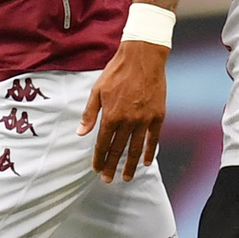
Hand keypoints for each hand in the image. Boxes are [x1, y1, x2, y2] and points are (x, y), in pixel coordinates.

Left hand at [77, 39, 168, 182]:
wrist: (142, 57)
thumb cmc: (117, 71)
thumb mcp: (97, 90)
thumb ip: (89, 113)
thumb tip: (80, 133)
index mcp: (110, 115)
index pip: (102, 143)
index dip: (99, 158)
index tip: (96, 169)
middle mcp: (127, 121)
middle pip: (118, 150)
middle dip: (111, 166)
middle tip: (108, 180)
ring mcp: (144, 120)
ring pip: (136, 149)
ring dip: (130, 165)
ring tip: (126, 177)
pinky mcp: (158, 116)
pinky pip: (153, 139)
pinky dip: (150, 152)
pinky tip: (147, 162)